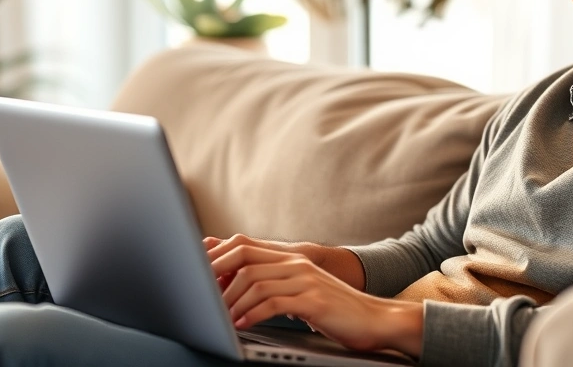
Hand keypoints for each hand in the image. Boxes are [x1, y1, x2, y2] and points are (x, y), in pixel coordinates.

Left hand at [204, 237, 422, 356]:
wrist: (376, 319)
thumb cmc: (336, 310)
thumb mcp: (301, 292)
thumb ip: (273, 285)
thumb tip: (234, 287)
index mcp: (290, 258)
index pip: (243, 247)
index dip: (216, 257)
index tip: (196, 274)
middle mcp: (296, 263)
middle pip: (243, 257)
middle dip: (216, 275)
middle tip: (201, 296)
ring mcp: (305, 280)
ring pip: (254, 281)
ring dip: (232, 301)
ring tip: (221, 318)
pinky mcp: (313, 300)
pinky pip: (273, 302)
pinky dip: (252, 313)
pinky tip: (243, 324)